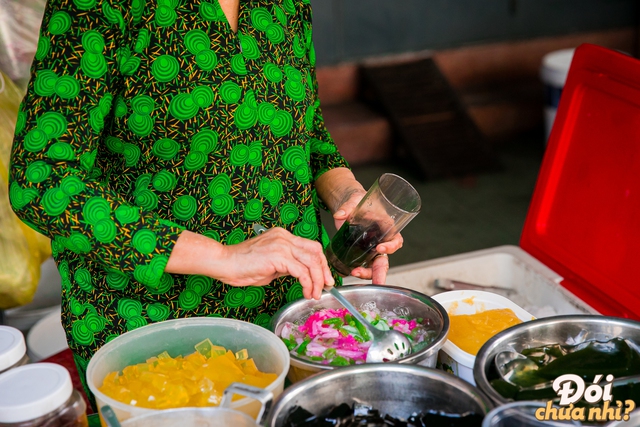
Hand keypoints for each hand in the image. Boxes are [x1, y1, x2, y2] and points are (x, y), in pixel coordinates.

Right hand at [218, 227, 333, 299]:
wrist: (224, 262)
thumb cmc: (242, 265)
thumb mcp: (270, 264)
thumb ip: (286, 266)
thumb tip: (300, 275)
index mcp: (283, 236)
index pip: (311, 247)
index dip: (321, 263)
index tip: (325, 278)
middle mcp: (285, 237)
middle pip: (316, 251)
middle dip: (324, 270)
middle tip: (327, 286)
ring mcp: (282, 245)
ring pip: (312, 261)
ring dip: (317, 280)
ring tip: (315, 293)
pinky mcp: (278, 256)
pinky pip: (301, 271)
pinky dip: (307, 283)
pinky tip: (306, 292)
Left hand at [332, 192, 403, 283]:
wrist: (349, 207)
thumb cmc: (358, 202)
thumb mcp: (354, 201)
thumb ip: (347, 207)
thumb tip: (340, 215)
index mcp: (386, 228)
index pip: (395, 240)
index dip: (391, 246)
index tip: (380, 248)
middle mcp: (381, 241)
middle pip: (385, 260)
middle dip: (381, 273)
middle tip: (378, 282)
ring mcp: (370, 249)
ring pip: (373, 267)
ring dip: (366, 274)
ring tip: (354, 273)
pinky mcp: (360, 253)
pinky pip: (362, 266)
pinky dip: (357, 272)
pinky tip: (348, 273)